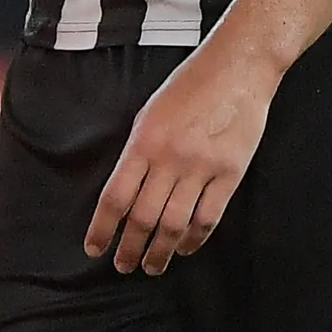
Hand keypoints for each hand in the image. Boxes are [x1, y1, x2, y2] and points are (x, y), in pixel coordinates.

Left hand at [86, 41, 277, 274]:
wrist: (237, 67)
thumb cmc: (191, 85)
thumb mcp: (150, 113)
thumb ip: (138, 152)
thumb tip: (126, 192)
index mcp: (144, 142)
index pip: (115, 197)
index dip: (102, 228)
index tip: (95, 248)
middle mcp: (170, 158)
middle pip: (143, 217)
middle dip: (130, 248)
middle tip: (124, 265)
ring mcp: (202, 167)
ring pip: (174, 225)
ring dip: (160, 251)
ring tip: (152, 265)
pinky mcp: (230, 174)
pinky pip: (208, 217)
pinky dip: (194, 239)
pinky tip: (185, 248)